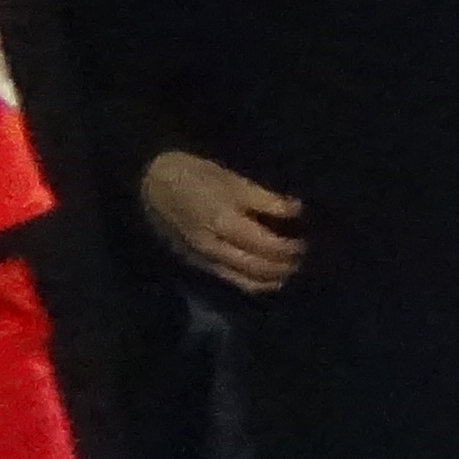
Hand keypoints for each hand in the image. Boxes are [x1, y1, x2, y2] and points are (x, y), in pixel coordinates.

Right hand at [139, 147, 303, 291]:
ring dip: (273, 278)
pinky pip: (231, 280)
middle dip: (286, 264)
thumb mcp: (232, 179)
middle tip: (303, 255)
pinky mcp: (198, 264)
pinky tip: (267, 280)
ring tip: (289, 270)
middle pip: (260, 266)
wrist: (151, 185)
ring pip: (247, 280)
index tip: (307, 238)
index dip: (291, 245)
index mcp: (225, 222)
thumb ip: (265, 199)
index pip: (268, 245)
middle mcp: (215, 247)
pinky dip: (253, 284)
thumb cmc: (195, 175)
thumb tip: (296, 211)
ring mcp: (205, 259)